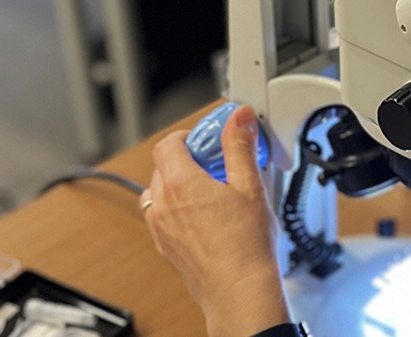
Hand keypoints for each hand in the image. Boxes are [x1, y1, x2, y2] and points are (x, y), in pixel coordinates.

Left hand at [142, 105, 290, 336]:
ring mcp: (160, 229)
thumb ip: (241, 146)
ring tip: (213, 189)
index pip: (168, 143)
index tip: (210, 137)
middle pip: (163, 166)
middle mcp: (162, 205)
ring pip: (160, 192)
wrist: (239, 292)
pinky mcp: (166, 248)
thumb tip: (239, 117)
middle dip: (189, 158)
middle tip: (218, 161)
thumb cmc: (246, 245)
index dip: (188, 135)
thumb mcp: (250, 185)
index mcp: (180, 184)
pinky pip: (163, 217)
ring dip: (180, 184)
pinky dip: (178, 208)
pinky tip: (209, 215)